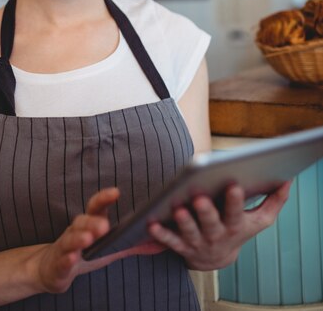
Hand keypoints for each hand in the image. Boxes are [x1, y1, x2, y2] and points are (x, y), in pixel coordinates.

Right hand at [35, 187, 162, 293]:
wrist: (53, 269)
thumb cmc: (86, 253)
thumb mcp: (111, 248)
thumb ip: (134, 245)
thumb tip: (161, 242)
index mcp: (90, 223)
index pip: (96, 206)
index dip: (105, 198)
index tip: (116, 192)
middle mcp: (76, 231)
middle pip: (83, 221)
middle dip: (92, 222)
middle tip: (104, 225)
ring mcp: (65, 247)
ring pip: (71, 239)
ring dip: (79, 238)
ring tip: (88, 239)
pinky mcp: (59, 264)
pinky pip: (62, 260)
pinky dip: (67, 258)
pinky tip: (72, 258)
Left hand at [148, 181, 290, 270]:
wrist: (218, 259)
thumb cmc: (238, 228)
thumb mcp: (259, 219)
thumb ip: (274, 201)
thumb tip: (287, 180)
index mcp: (235, 225)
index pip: (236, 213)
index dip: (236, 201)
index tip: (234, 184)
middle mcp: (217, 235)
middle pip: (212, 224)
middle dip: (206, 211)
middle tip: (199, 197)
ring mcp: (198, 242)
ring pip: (190, 233)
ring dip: (183, 221)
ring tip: (176, 208)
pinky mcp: (182, 247)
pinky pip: (170, 242)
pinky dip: (161, 234)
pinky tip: (151, 224)